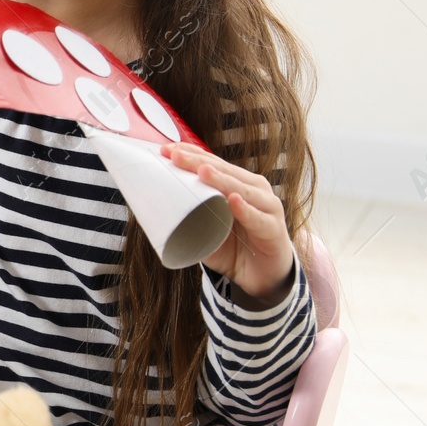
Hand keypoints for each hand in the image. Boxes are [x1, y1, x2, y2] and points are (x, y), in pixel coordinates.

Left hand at [160, 141, 295, 307]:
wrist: (262, 275)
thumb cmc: (233, 245)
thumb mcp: (206, 228)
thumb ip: (189, 215)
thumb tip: (152, 207)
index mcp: (236, 183)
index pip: (212, 163)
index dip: (191, 155)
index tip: (165, 150)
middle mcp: (254, 189)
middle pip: (225, 171)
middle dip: (199, 162)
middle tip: (176, 156)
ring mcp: (267, 207)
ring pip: (242, 189)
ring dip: (222, 180)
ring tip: (202, 172)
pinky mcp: (274, 229)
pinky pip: (259, 219)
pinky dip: (246, 210)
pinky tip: (233, 201)